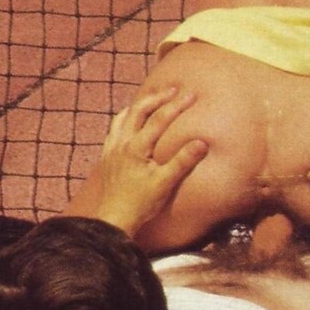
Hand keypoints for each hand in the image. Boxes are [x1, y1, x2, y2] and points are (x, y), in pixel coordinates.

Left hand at [87, 87, 207, 238]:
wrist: (113, 219)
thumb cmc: (140, 204)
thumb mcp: (165, 184)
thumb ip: (182, 161)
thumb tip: (202, 142)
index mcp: (136, 147)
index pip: (159, 119)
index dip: (176, 105)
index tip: (191, 95)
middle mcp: (121, 142)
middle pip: (139, 110)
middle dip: (157, 97)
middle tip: (173, 89)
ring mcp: (112, 148)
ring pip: (123, 116)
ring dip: (139, 105)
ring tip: (152, 99)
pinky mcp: (107, 156)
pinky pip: (114, 128)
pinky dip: (125, 118)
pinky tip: (130, 122)